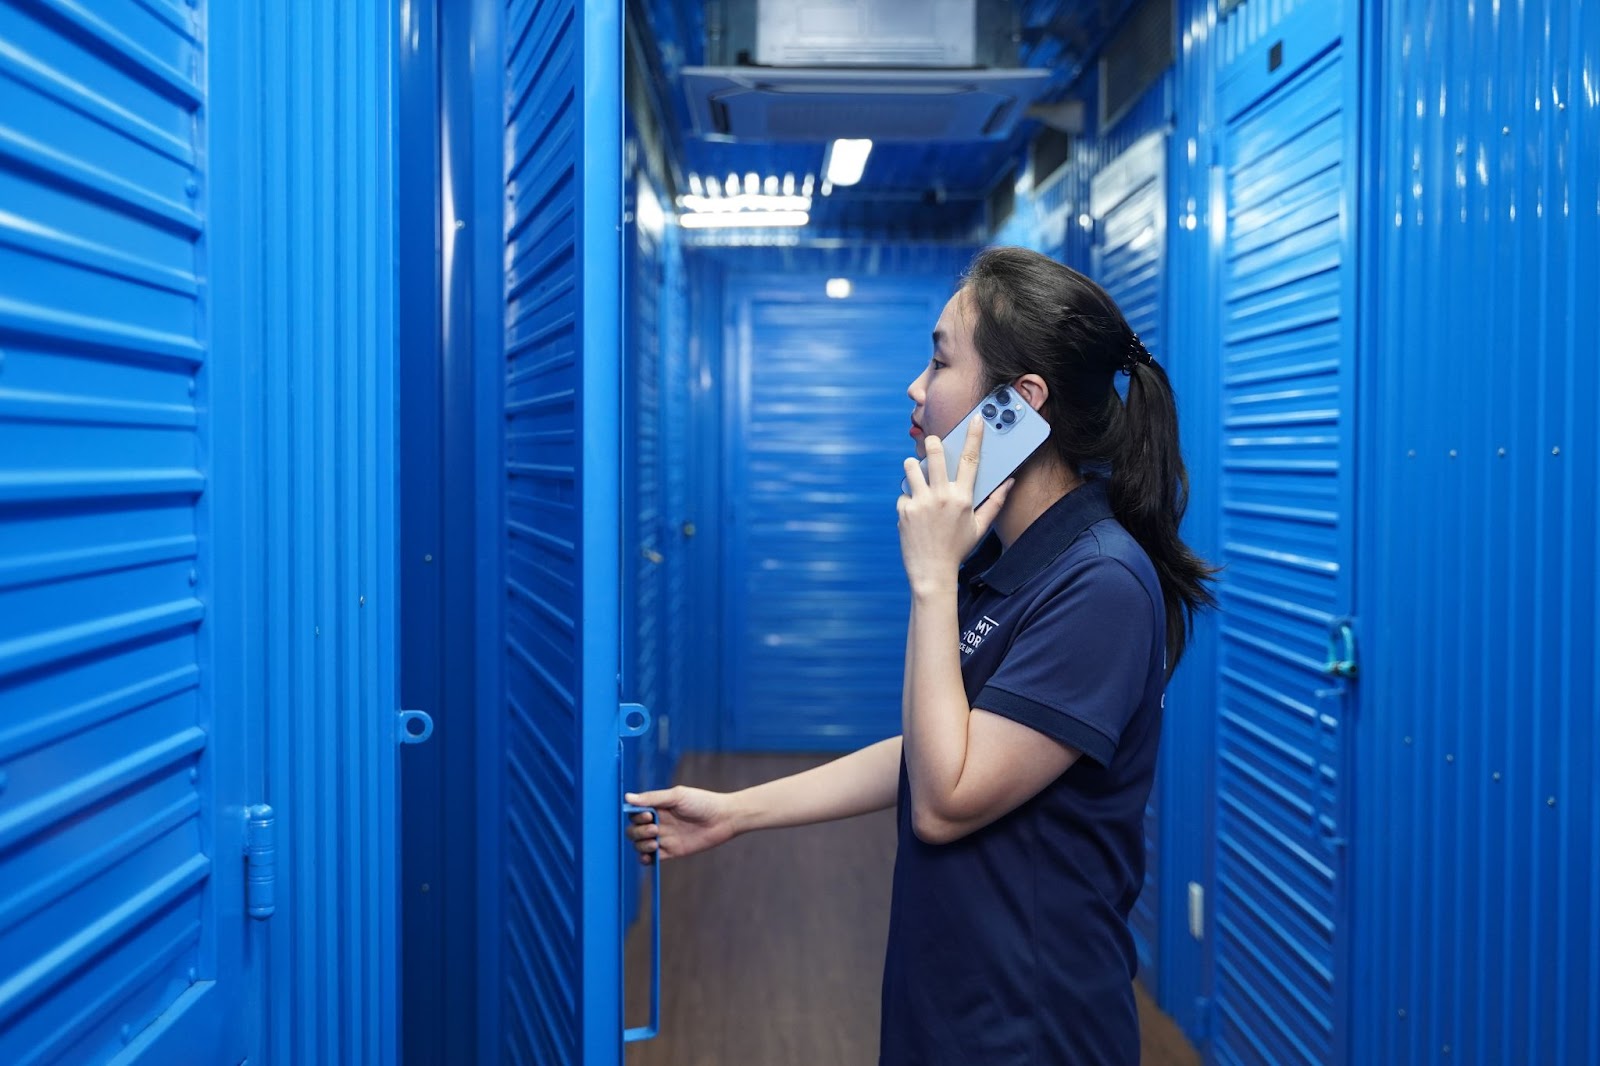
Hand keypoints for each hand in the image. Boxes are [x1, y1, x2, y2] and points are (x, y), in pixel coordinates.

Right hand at [625, 786, 739, 864]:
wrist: (723, 818)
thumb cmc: (702, 802)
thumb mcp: (677, 796)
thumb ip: (652, 798)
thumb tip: (627, 798)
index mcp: (657, 807)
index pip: (635, 814)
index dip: (636, 816)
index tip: (647, 816)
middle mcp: (658, 822)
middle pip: (634, 830)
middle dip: (638, 831)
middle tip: (654, 829)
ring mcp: (664, 837)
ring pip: (640, 844)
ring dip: (641, 844)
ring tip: (655, 841)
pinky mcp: (671, 851)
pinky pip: (652, 858)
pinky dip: (645, 858)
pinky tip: (648, 855)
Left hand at [897, 417, 1012, 595]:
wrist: (932, 572)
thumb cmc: (958, 548)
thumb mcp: (980, 527)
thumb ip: (994, 503)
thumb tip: (1008, 482)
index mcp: (962, 498)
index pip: (970, 459)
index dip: (974, 436)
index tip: (975, 419)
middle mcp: (941, 496)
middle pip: (934, 454)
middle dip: (932, 443)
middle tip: (932, 442)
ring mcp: (920, 502)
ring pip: (911, 467)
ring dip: (913, 467)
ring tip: (919, 478)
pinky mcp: (904, 510)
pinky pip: (904, 494)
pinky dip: (908, 499)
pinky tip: (915, 514)